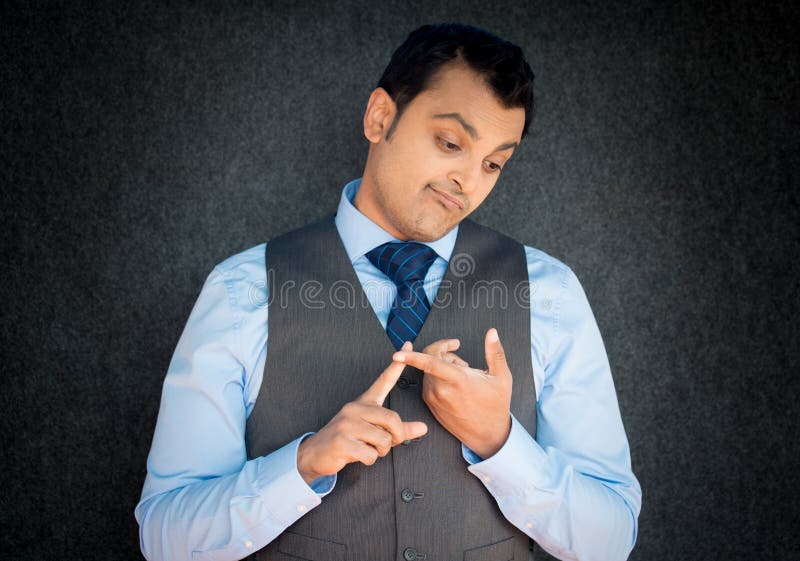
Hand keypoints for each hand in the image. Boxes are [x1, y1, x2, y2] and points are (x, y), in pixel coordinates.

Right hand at [297, 342, 427, 483]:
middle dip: (396, 438)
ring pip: (384, 441)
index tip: (407, 345)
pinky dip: (368, 460)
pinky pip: (371, 455)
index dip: (397, 366)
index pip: (383, 381)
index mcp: (364, 403)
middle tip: (388, 445)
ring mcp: (347, 424)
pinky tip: (355, 456)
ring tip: (365, 448)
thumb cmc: (349, 440)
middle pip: (392, 420)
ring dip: (380, 452)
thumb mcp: (373, 432)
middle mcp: (355, 408)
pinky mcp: (342, 442)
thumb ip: (399, 430)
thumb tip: (423, 428)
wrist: (316, 453)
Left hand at [392, 328, 511, 458]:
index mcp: (458, 381)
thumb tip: (492, 332)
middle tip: (465, 362)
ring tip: (463, 376)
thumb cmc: (496, 406)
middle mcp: (442, 390)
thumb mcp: (502, 377)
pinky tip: (454, 385)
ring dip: (443, 365)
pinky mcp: (430, 403)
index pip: (430, 363)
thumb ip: (495, 351)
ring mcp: (434, 398)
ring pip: (429, 370)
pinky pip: (428, 381)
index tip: (398, 354)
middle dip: (446, 353)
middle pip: (431, 358)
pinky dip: (438, 377)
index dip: (412, 356)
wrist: (488, 435)